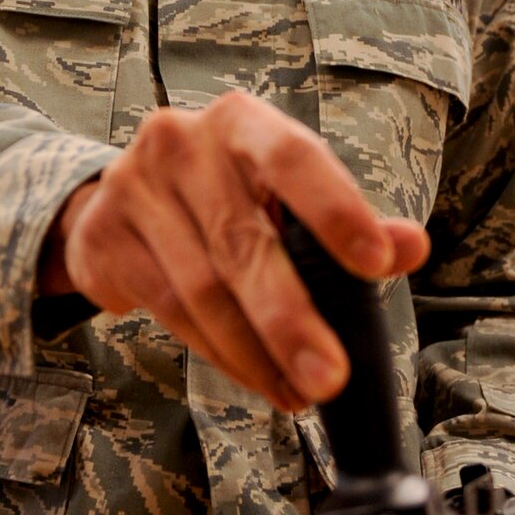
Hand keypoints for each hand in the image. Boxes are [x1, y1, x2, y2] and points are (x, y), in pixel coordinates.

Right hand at [39, 92, 428, 413]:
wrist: (118, 202)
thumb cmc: (224, 197)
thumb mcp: (283, 195)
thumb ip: (348, 220)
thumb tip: (411, 248)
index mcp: (241, 122)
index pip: (294, 159)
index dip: (335, 210)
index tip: (377, 264)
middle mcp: (181, 143)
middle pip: (243, 241)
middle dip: (291, 319)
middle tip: (329, 377)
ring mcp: (133, 187)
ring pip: (203, 288)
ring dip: (255, 353)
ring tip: (299, 393)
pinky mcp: (103, 237)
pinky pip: (169, 310)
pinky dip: (219, 353)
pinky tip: (254, 377)